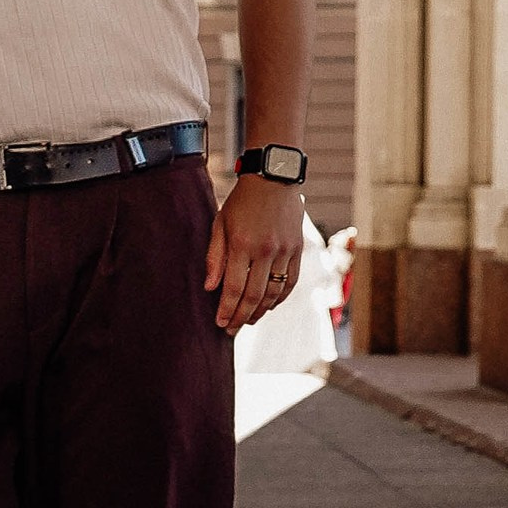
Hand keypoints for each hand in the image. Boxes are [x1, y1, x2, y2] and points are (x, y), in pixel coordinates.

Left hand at [204, 174, 306, 337]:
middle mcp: (265, 250)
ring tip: (249, 320)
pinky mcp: (298, 249)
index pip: (233, 287)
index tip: (221, 324)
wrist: (274, 177)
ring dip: (261, 311)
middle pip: (254, 295)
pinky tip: (269, 306)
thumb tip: (210, 287)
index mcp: (242, 244)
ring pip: (274, 292)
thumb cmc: (242, 201)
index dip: (227, 309)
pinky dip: (280, 298)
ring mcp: (285, 251)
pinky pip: (291, 282)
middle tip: (232, 329)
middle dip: (241, 317)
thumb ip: (215, 256)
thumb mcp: (220, 223)